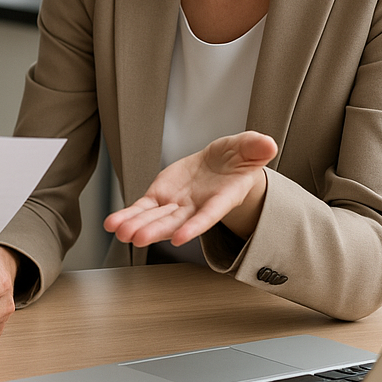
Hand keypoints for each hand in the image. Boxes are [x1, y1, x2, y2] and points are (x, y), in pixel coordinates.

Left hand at [104, 131, 275, 247]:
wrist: (222, 165)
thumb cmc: (238, 159)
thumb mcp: (249, 148)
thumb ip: (255, 147)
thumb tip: (268, 143)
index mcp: (221, 197)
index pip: (208, 214)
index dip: (195, 226)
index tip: (181, 238)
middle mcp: (196, 206)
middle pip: (175, 221)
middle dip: (155, 230)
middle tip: (136, 238)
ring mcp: (177, 203)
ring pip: (155, 218)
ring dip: (136, 225)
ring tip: (118, 231)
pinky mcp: (160, 196)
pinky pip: (142, 208)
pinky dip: (129, 215)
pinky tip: (113, 222)